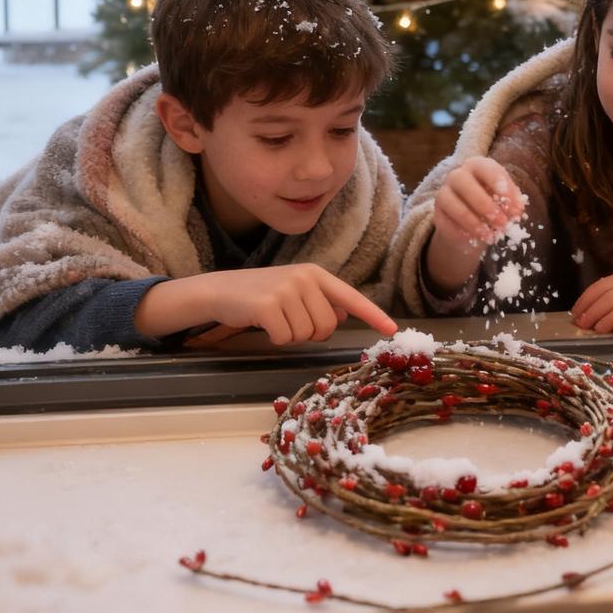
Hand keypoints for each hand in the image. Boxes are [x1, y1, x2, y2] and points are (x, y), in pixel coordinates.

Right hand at [136, 264, 394, 345]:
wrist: (220, 290)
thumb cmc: (260, 294)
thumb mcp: (294, 290)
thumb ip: (321, 301)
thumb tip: (343, 315)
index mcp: (315, 274)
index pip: (351, 297)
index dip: (373, 315)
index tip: (392, 330)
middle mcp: (305, 278)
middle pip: (328, 326)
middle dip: (311, 333)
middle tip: (290, 321)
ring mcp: (286, 290)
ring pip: (307, 334)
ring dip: (291, 335)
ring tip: (275, 319)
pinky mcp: (268, 305)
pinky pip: (286, 338)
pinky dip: (276, 339)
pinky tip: (263, 324)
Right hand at [433, 156, 524, 253]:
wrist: (473, 227)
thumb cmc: (493, 206)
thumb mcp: (507, 202)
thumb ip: (513, 203)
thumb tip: (517, 210)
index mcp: (478, 166)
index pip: (486, 168)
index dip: (500, 185)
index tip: (513, 206)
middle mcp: (457, 175)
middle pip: (464, 182)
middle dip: (485, 204)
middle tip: (502, 223)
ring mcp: (444, 194)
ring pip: (453, 204)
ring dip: (474, 222)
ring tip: (490, 236)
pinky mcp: (437, 215)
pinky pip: (446, 222)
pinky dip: (462, 232)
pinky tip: (475, 240)